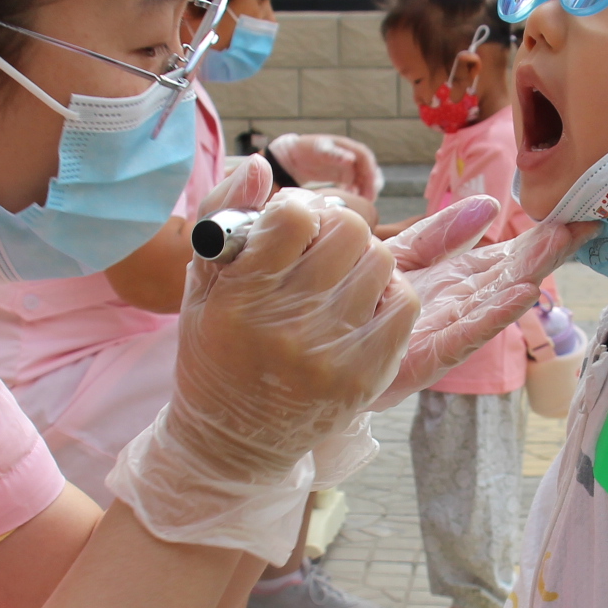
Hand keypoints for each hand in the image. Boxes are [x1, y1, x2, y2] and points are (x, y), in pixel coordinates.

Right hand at [108, 156, 413, 556]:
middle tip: (320, 252)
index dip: (296, 210)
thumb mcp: (202, 285)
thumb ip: (224, 214)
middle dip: (336, 231)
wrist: (234, 442)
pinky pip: (405, 304)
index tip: (288, 230)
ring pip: (381, 262)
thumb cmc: (216, 353)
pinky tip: (362, 308)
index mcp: (241, 297)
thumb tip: (257, 165)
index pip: (295, 215)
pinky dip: (389, 296)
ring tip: (339, 283)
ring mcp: (332, 354)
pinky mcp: (366, 377)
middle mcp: (288, 325)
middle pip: (349, 231)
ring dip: (364, 262)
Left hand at [266, 133, 383, 200]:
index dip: (371, 170)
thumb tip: (351, 159)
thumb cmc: (306, 149)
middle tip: (370, 198)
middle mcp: (351, 156)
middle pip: (368, 169)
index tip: (372, 183)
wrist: (294, 156)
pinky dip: (357, 192)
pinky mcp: (343, 176)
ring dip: (366, 189)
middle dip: (371, 183)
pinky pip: (355, 184)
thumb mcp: (319, 150)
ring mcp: (348, 166)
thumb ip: (335, 154)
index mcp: (347, 146)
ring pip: (363, 178)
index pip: (366, 157)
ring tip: (364, 200)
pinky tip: (353, 198)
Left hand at [374, 206, 592, 410]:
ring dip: (531, 273)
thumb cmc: (364, 302)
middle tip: (583, 222)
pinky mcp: (432, 356)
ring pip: (498, 300)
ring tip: (560, 245)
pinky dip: (497, 315)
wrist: (325, 348)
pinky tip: (524, 295)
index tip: (575, 212)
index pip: (510, 254)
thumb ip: (442, 233)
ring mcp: (451, 331)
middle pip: (512, 274)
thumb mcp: (404, 255)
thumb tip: (490, 205)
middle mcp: (463, 304)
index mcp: (461, 279)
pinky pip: (469, 334)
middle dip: (547, 249)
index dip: (542, 235)